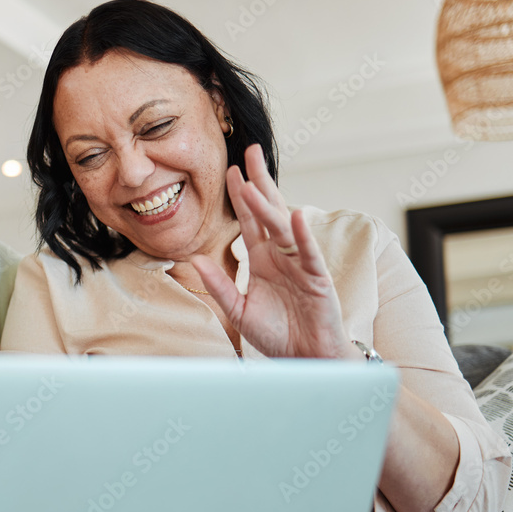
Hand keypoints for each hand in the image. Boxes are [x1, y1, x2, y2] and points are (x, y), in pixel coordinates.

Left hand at [191, 144, 351, 358]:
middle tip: (250, 152)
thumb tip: (195, 260)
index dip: (240, 196)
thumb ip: (219, 285)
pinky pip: (309, 254)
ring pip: (284, 228)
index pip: (250, 221)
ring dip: (270, 206)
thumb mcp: (239, 309)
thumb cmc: (277, 335)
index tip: (229, 170)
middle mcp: (281, 256)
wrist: (304, 359)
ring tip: (254, 184)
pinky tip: (297, 215)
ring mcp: (301, 264)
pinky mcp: (318, 280)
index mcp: (262, 260)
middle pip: (269, 212)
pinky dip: (304, 236)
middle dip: (259, 182)